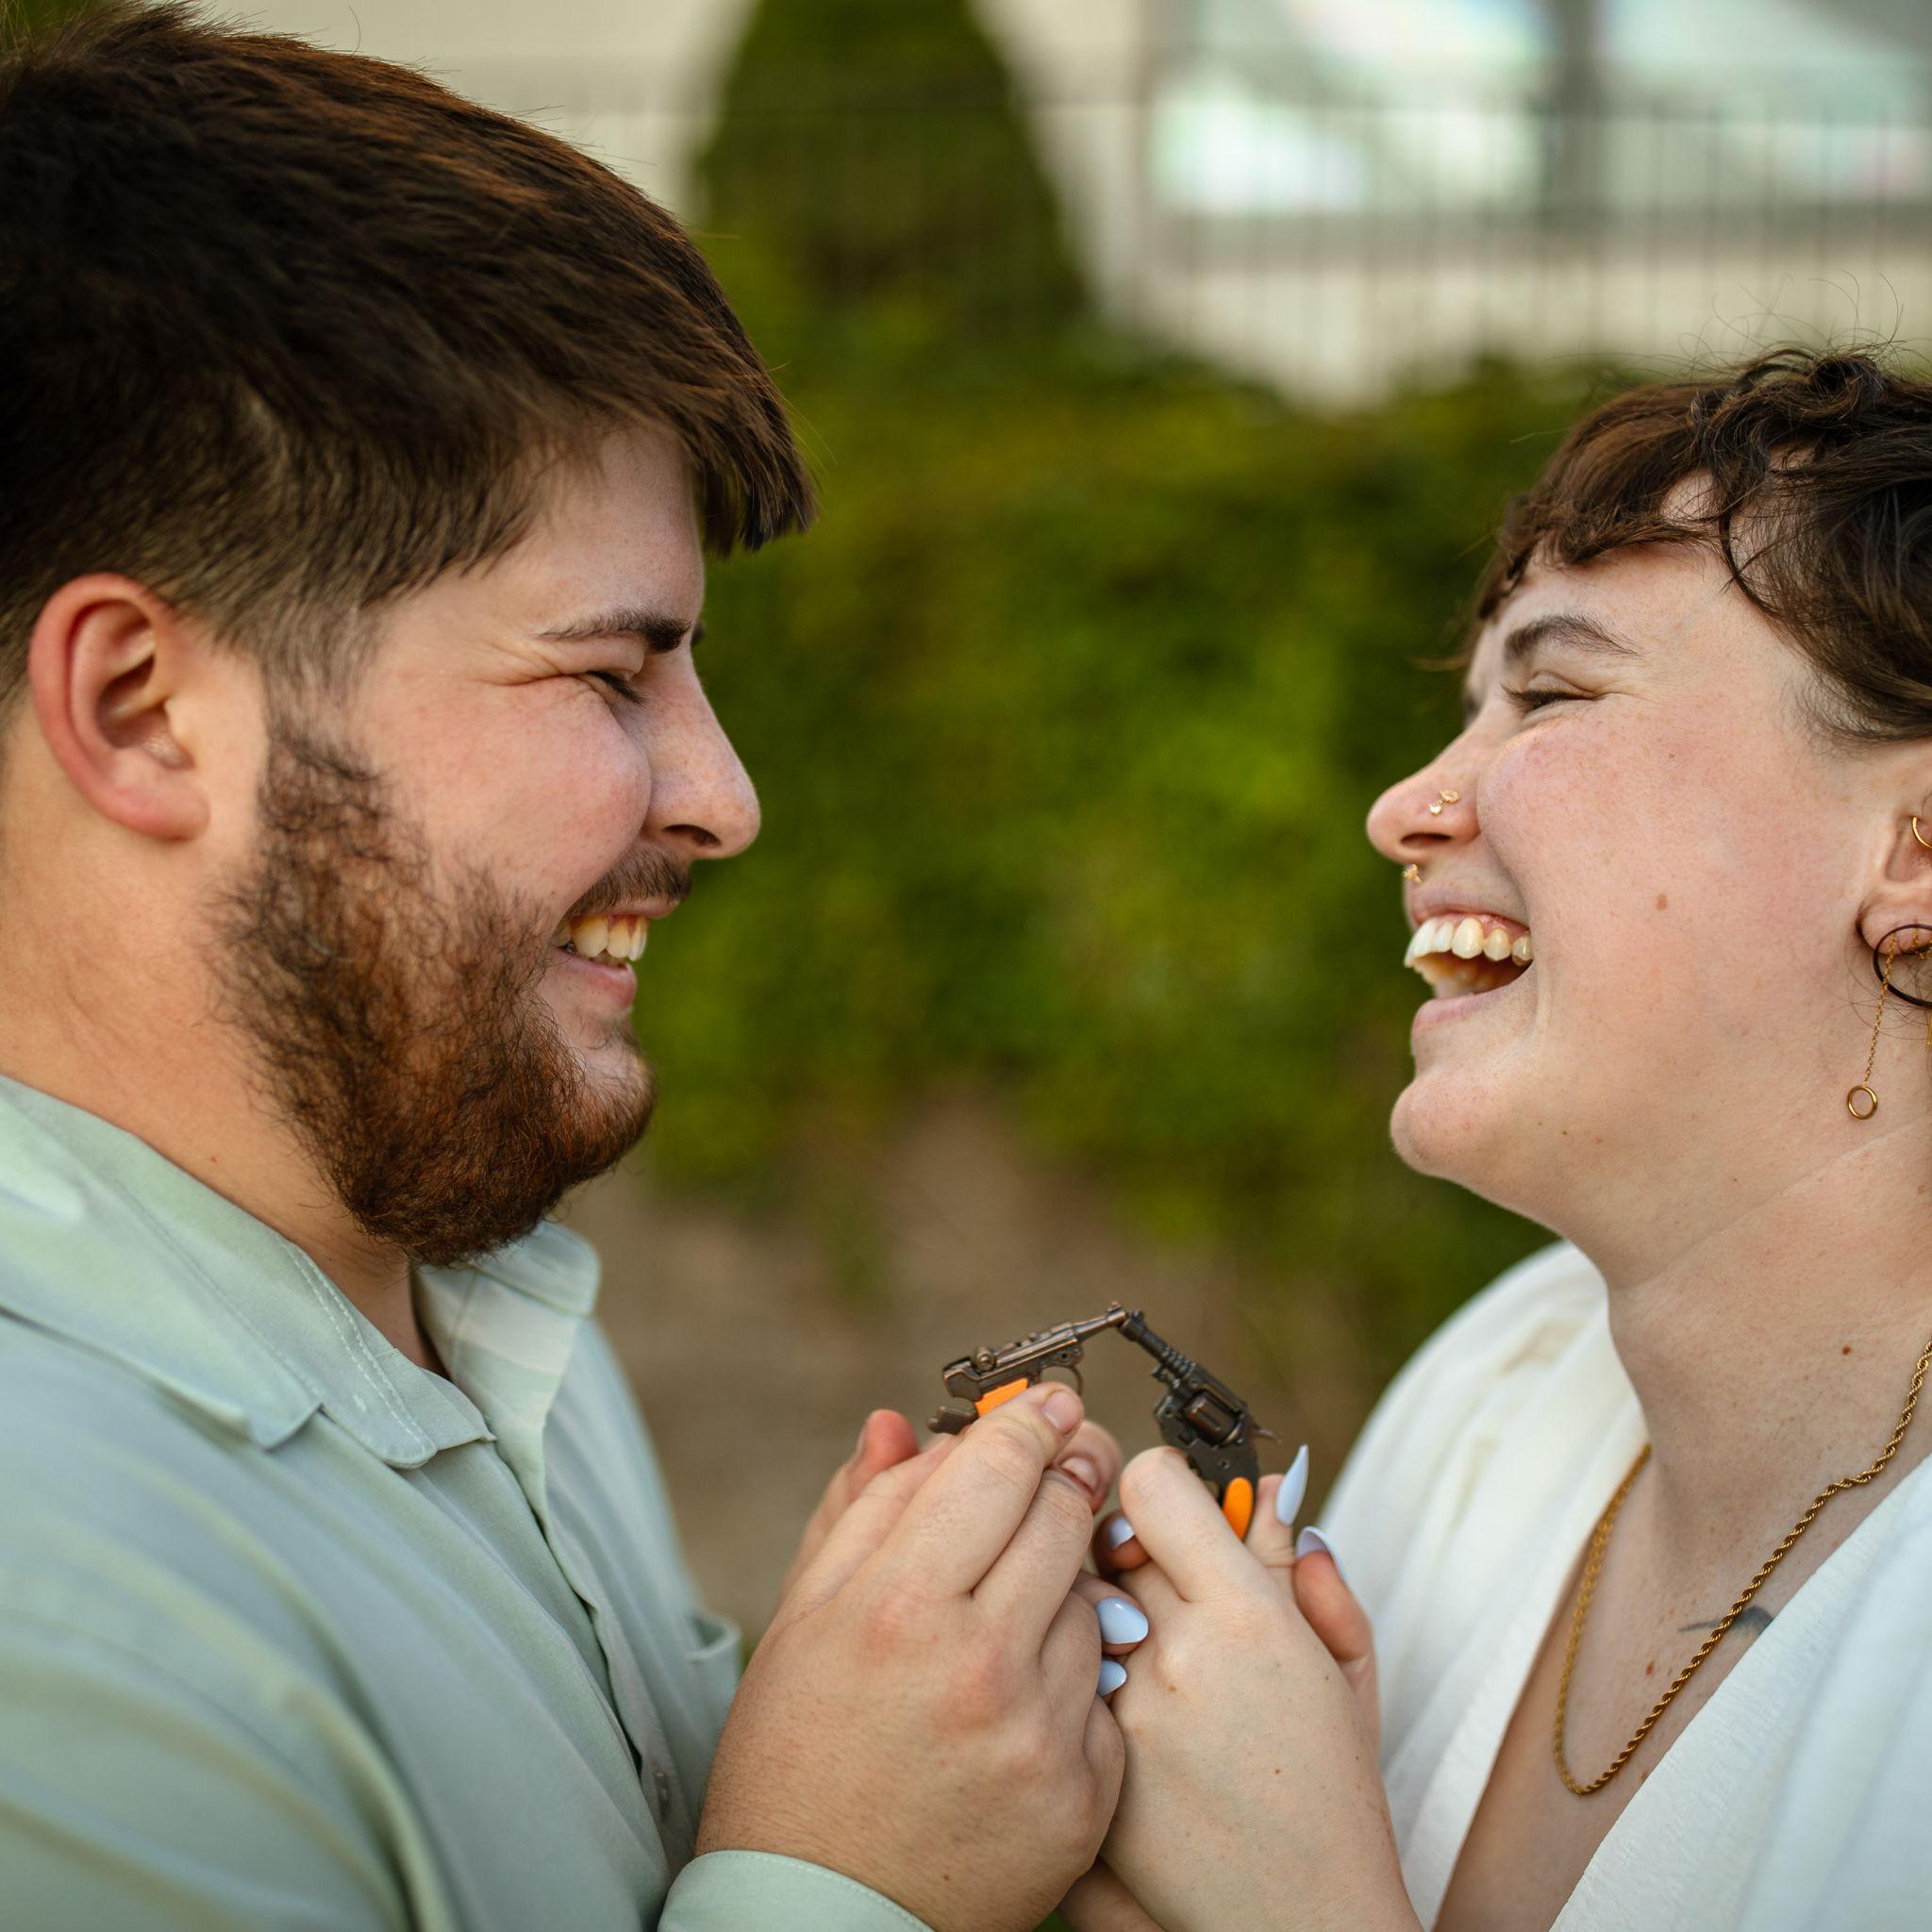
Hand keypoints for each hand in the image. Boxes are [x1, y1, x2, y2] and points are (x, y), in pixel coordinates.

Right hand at [698, 1385, 1127, 1931]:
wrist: (822, 1919)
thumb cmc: (797, 1764)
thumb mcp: (802, 1624)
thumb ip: (860, 1513)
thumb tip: (903, 1425)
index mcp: (897, 1608)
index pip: (996, 1468)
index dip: (1030, 1422)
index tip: (1048, 1406)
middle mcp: (978, 1665)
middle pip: (1062, 1516)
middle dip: (1064, 1478)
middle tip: (1061, 1466)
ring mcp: (1039, 1734)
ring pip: (1091, 1597)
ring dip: (1064, 1581)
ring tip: (1012, 1609)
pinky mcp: (1082, 1796)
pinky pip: (1105, 1689)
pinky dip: (1076, 1675)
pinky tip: (1027, 1690)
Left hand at [1099, 1461, 1377, 1752]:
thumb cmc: (1331, 1794)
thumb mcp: (1343, 1670)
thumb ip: (1302, 1570)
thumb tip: (1268, 1491)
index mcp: (1246, 1618)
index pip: (1152, 1487)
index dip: (1166, 1481)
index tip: (1185, 1500)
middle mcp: (1173, 1653)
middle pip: (1115, 1538)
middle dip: (1147, 1548)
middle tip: (1188, 1589)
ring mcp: (1121, 1708)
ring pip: (1085, 1602)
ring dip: (1115, 1609)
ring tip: (1169, 1660)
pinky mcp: (1089, 1756)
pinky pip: (1072, 1671)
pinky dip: (1097, 1674)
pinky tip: (1147, 1716)